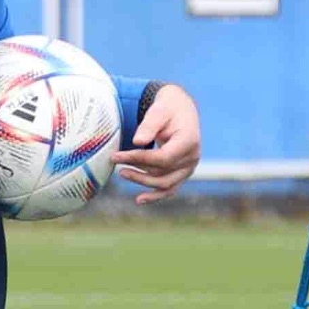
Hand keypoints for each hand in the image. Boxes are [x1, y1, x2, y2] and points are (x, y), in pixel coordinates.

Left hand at [112, 84, 200, 204]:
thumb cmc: (168, 108)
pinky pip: (170, 189)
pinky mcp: (182, 173)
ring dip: (142, 182)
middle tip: (115, 161)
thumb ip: (149, 125)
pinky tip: (139, 200)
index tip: (116, 156)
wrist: (181, 110)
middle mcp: (192, 157)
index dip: (138, 159)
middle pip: (162, 172)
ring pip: (165, 184)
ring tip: (122, 173)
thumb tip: (137, 142)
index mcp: (189, 141)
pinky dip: (155, 196)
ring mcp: (189, 168)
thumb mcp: (159, 110)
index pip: (162, 158)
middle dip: (137, 170)